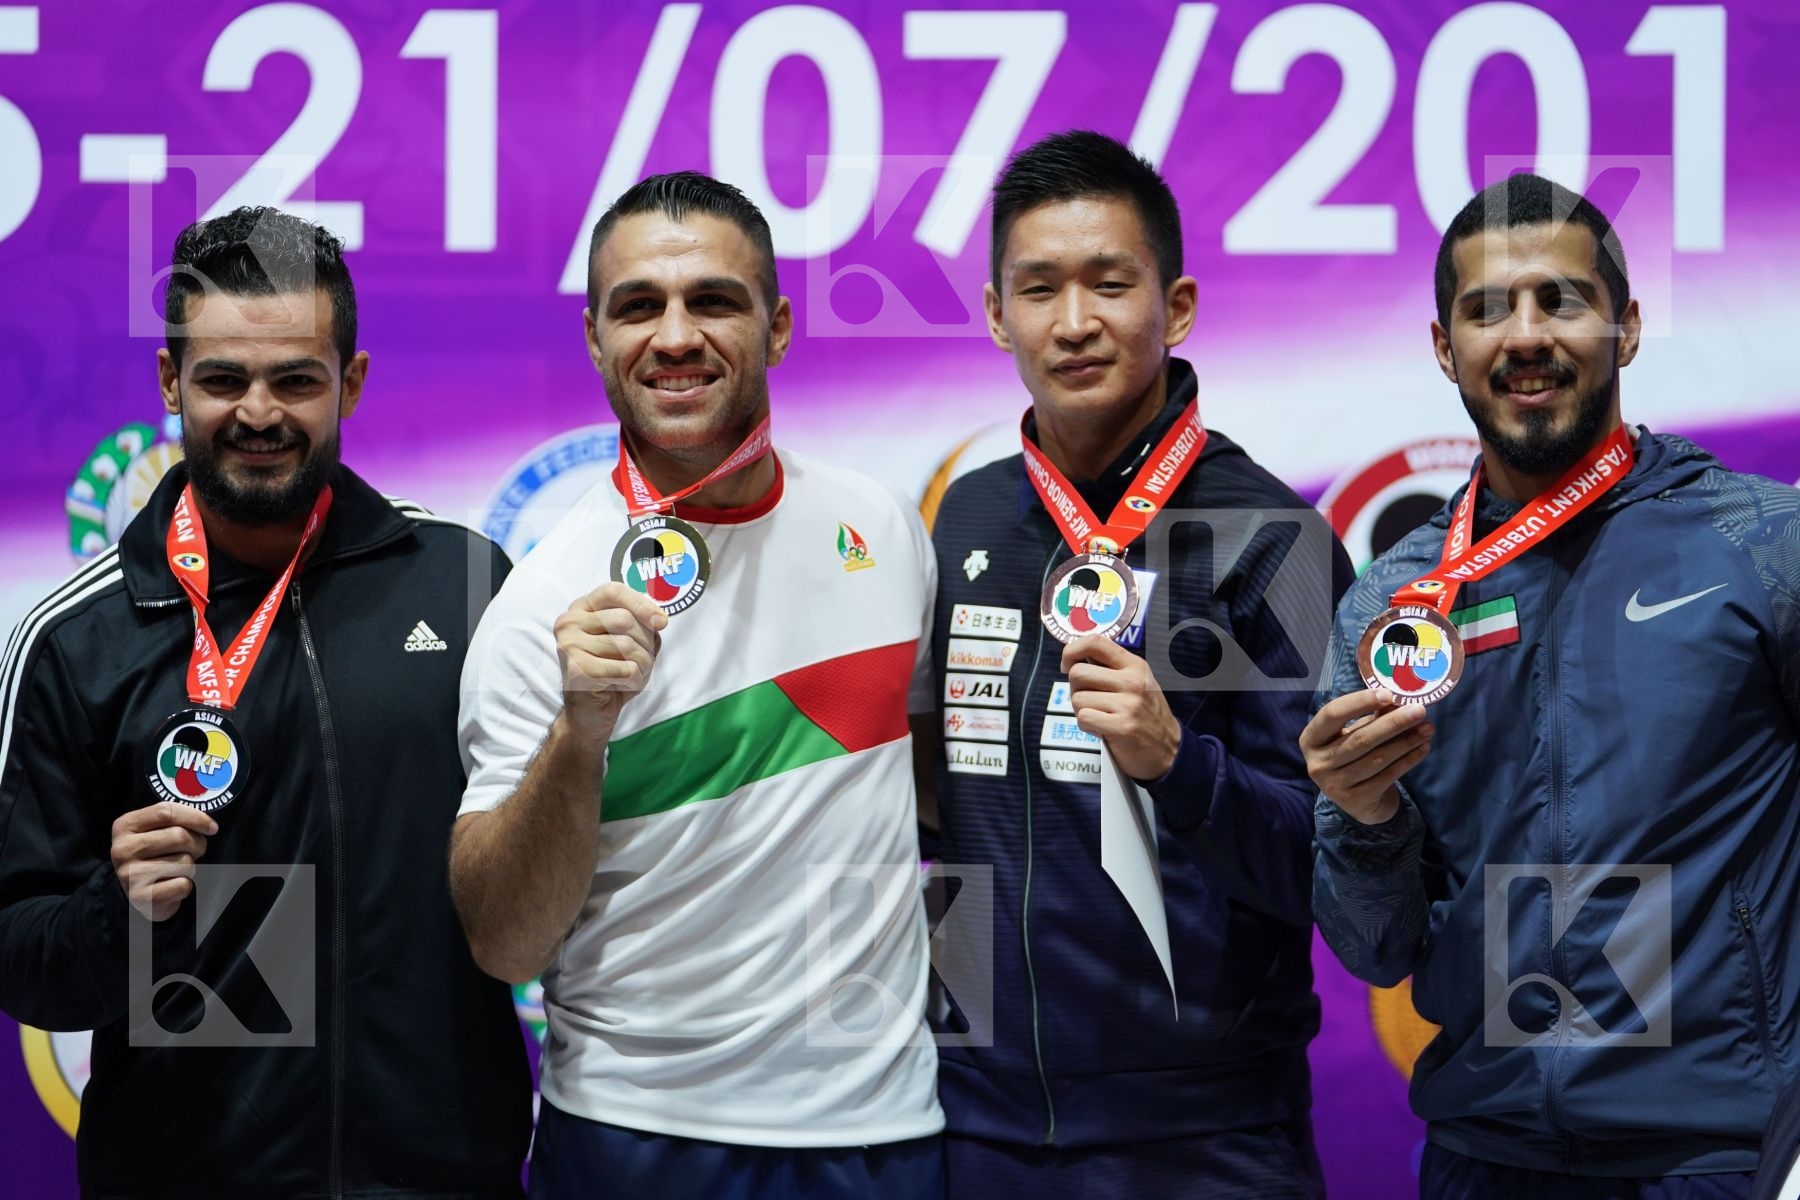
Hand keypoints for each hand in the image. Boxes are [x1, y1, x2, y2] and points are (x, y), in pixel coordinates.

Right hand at [111, 802, 216, 920]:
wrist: (139, 892)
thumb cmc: (154, 855)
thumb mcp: (155, 830)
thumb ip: (174, 820)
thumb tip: (209, 826)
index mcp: (125, 826)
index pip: (165, 812)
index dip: (196, 817)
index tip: (211, 827)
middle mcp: (122, 849)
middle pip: (179, 836)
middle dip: (197, 844)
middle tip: (195, 851)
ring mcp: (129, 874)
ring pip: (184, 862)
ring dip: (191, 867)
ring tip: (179, 869)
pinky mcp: (141, 897)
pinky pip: (182, 885)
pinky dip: (186, 886)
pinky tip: (173, 885)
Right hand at [555, 582, 667, 734]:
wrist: (591, 712)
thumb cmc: (613, 672)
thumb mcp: (632, 642)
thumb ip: (643, 624)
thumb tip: (659, 618)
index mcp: (581, 608)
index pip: (612, 590)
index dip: (641, 603)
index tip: (662, 621)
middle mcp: (569, 622)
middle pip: (624, 619)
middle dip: (645, 643)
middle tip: (642, 661)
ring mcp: (568, 645)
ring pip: (627, 646)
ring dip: (642, 665)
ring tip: (631, 675)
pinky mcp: (576, 669)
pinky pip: (624, 669)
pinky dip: (633, 681)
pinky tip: (619, 686)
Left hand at [1061, 635, 1181, 781]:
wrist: (1169, 749)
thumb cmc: (1146, 715)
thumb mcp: (1136, 682)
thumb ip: (1110, 667)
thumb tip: (1075, 656)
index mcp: (1134, 665)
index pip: (1095, 642)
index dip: (1072, 650)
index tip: (1067, 664)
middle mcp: (1132, 681)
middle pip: (1078, 673)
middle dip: (1076, 689)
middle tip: (1090, 700)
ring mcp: (1128, 704)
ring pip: (1077, 698)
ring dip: (1082, 710)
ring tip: (1100, 716)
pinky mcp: (1122, 726)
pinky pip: (1083, 718)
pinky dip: (1087, 725)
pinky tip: (1102, 727)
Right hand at [1299, 689, 1433, 824]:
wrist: (1358, 800)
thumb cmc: (1354, 755)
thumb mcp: (1355, 732)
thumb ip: (1372, 716)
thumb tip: (1398, 698)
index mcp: (1310, 739)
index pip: (1332, 714)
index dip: (1359, 702)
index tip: (1388, 694)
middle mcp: (1317, 763)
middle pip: (1359, 738)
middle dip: (1393, 723)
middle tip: (1419, 710)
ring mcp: (1334, 784)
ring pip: (1376, 759)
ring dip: (1406, 742)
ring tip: (1427, 728)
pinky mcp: (1355, 800)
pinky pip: (1387, 776)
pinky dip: (1408, 760)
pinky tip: (1423, 748)